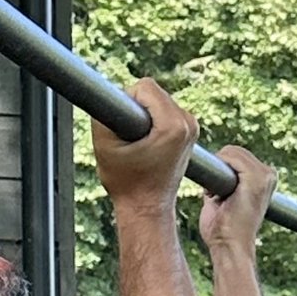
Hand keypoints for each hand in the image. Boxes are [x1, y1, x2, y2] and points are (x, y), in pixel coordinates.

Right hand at [91, 78, 197, 211]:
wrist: (146, 208)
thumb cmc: (126, 183)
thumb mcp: (104, 144)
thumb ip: (104, 110)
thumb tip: (107, 93)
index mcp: (173, 126)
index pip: (144, 88)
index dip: (125, 101)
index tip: (122, 127)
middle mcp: (189, 123)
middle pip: (153, 91)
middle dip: (135, 108)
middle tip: (129, 137)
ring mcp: (192, 127)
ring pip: (158, 99)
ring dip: (143, 114)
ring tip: (138, 142)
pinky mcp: (190, 132)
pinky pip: (165, 110)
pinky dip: (152, 120)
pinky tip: (146, 142)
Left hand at [199, 143, 276, 259]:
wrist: (229, 248)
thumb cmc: (223, 230)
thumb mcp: (223, 198)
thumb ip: (221, 181)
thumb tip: (207, 166)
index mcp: (265, 179)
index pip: (238, 155)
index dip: (221, 169)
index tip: (216, 195)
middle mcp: (269, 175)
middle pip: (234, 150)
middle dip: (218, 168)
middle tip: (214, 197)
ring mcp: (265, 175)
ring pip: (231, 152)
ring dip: (216, 170)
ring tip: (215, 198)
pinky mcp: (256, 178)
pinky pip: (230, 156)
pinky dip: (218, 170)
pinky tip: (216, 194)